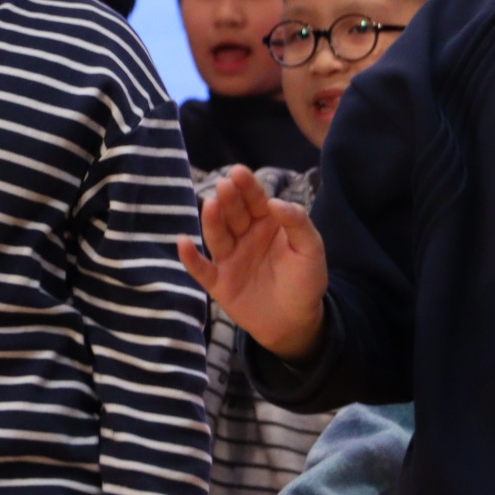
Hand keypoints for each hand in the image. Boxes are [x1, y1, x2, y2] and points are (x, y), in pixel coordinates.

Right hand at [177, 167, 327, 360]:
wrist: (296, 322)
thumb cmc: (305, 281)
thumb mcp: (311, 250)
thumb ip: (298, 224)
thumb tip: (274, 202)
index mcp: (267, 223)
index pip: (255, 200)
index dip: (247, 186)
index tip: (238, 172)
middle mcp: (244, 236)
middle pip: (234, 214)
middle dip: (229, 199)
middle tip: (225, 186)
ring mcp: (229, 258)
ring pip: (217, 236)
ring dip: (212, 221)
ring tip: (210, 205)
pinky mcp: (218, 282)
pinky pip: (201, 269)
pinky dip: (190, 257)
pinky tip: (183, 242)